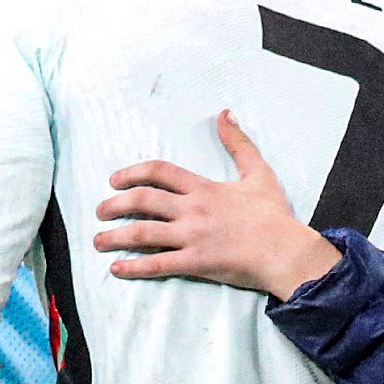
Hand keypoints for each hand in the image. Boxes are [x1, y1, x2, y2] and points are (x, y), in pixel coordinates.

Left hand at [95, 110, 338, 298]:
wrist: (285, 251)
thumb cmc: (273, 215)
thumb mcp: (259, 172)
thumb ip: (239, 143)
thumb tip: (225, 113)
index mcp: (203, 188)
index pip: (159, 172)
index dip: (132, 173)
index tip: (115, 180)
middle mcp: (192, 210)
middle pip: (142, 201)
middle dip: (115, 204)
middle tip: (101, 210)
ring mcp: (191, 238)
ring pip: (143, 233)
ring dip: (115, 237)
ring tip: (98, 241)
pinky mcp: (195, 263)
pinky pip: (158, 265)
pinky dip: (134, 267)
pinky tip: (116, 269)